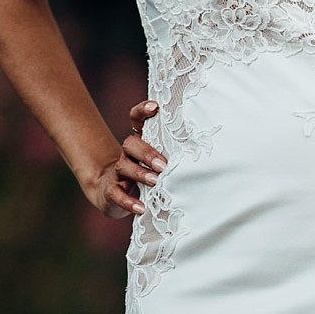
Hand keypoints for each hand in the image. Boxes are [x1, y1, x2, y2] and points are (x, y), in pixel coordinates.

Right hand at [82, 98, 166, 218]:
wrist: (110, 193)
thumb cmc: (144, 174)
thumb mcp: (156, 162)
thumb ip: (171, 154)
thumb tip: (204, 149)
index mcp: (139, 142)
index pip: (136, 120)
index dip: (142, 110)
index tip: (155, 106)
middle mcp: (127, 154)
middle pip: (131, 143)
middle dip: (147, 153)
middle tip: (163, 164)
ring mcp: (117, 172)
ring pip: (125, 167)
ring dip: (141, 174)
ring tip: (156, 181)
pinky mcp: (111, 191)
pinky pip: (117, 195)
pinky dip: (129, 202)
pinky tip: (141, 208)